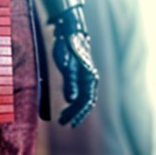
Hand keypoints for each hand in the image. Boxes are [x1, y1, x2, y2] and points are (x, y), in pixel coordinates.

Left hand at [51, 8, 99, 127]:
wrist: (71, 32)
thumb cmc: (68, 47)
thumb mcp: (66, 64)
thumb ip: (70, 81)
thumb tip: (71, 99)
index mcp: (89, 77)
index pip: (86, 101)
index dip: (78, 113)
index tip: (70, 123)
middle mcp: (91, 78)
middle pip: (86, 102)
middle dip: (75, 114)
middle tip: (64, 122)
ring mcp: (88, 77)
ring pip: (84, 98)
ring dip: (75, 109)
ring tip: (64, 118)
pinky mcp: (83, 75)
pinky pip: (82, 92)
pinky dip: (76, 102)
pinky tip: (69, 106)